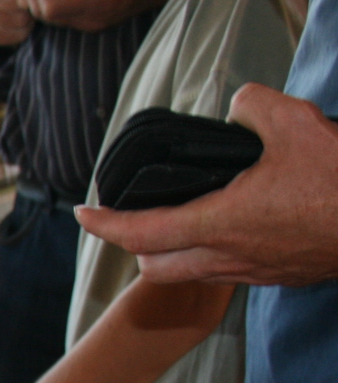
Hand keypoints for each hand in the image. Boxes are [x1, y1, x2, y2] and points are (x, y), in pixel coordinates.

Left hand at [77, 84, 337, 284]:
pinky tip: (223, 230)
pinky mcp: (275, 276)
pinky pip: (223, 274)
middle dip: (133, 243)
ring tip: (172, 221)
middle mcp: (226, 257)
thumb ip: (254, 106)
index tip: (84, 211)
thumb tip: (237, 106)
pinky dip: (206, 256)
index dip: (102, 223)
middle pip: (153, 265)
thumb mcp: (297, 123)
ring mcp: (251, 272)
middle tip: (130, 216)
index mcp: (218, 223)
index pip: (138, 232)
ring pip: (187, 274)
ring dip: (169, 252)